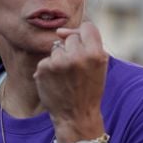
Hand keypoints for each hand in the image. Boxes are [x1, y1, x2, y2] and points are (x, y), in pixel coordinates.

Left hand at [33, 21, 107, 142]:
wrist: (76, 116)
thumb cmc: (89, 87)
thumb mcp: (99, 64)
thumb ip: (86, 41)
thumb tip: (59, 31)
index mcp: (95, 54)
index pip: (87, 26)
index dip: (85, 35)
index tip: (84, 47)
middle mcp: (77, 56)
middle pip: (70, 37)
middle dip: (72, 49)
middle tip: (76, 68)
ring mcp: (58, 62)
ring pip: (57, 47)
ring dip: (60, 58)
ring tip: (66, 76)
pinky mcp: (44, 68)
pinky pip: (47, 59)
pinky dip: (50, 68)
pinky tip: (56, 81)